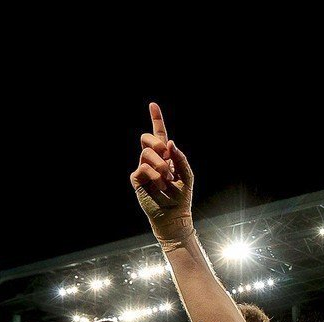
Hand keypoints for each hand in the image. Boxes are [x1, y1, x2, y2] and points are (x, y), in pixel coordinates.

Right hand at [130, 102, 194, 243]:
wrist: (173, 215)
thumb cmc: (181, 197)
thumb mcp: (187, 175)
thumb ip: (181, 158)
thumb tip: (169, 142)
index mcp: (166, 156)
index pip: (159, 134)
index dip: (156, 119)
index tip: (153, 105)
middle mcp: (153, 160)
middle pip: (146, 138)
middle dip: (156, 143)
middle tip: (165, 155)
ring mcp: (143, 168)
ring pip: (146, 153)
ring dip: (161, 165)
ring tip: (167, 179)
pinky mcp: (136, 179)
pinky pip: (143, 168)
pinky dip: (156, 176)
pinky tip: (160, 186)